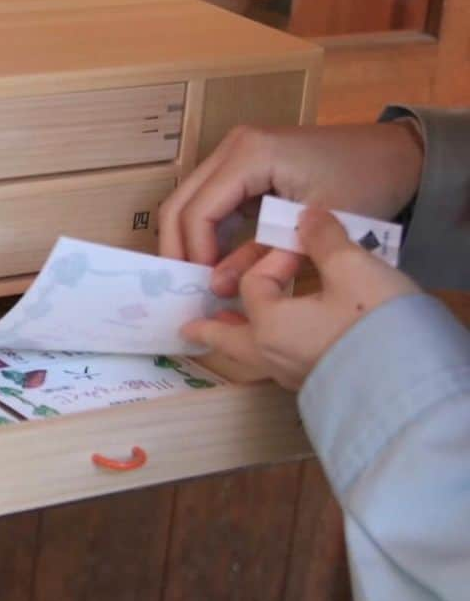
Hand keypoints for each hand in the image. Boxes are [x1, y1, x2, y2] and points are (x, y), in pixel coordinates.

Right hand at [159, 122, 423, 294]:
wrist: (394, 156)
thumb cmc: (363, 185)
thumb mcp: (313, 230)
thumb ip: (262, 258)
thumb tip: (217, 288)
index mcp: (249, 154)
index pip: (198, 210)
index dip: (195, 253)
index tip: (206, 289)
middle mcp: (233, 146)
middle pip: (180, 201)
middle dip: (179, 248)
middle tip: (186, 288)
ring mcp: (235, 151)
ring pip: (190, 200)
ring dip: (190, 240)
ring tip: (200, 278)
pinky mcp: (243, 163)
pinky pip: (211, 199)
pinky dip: (208, 230)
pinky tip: (216, 259)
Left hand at [180, 210, 420, 389]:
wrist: (413, 382)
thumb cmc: (377, 323)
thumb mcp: (352, 268)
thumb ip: (325, 238)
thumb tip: (309, 214)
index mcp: (269, 325)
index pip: (254, 282)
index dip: (276, 258)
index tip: (305, 246)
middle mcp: (273, 356)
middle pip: (231, 339)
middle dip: (213, 327)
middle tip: (188, 329)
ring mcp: (296, 377)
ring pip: (256, 355)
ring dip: (241, 339)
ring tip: (234, 332)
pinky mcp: (321, 386)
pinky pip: (282, 365)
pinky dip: (271, 350)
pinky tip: (286, 345)